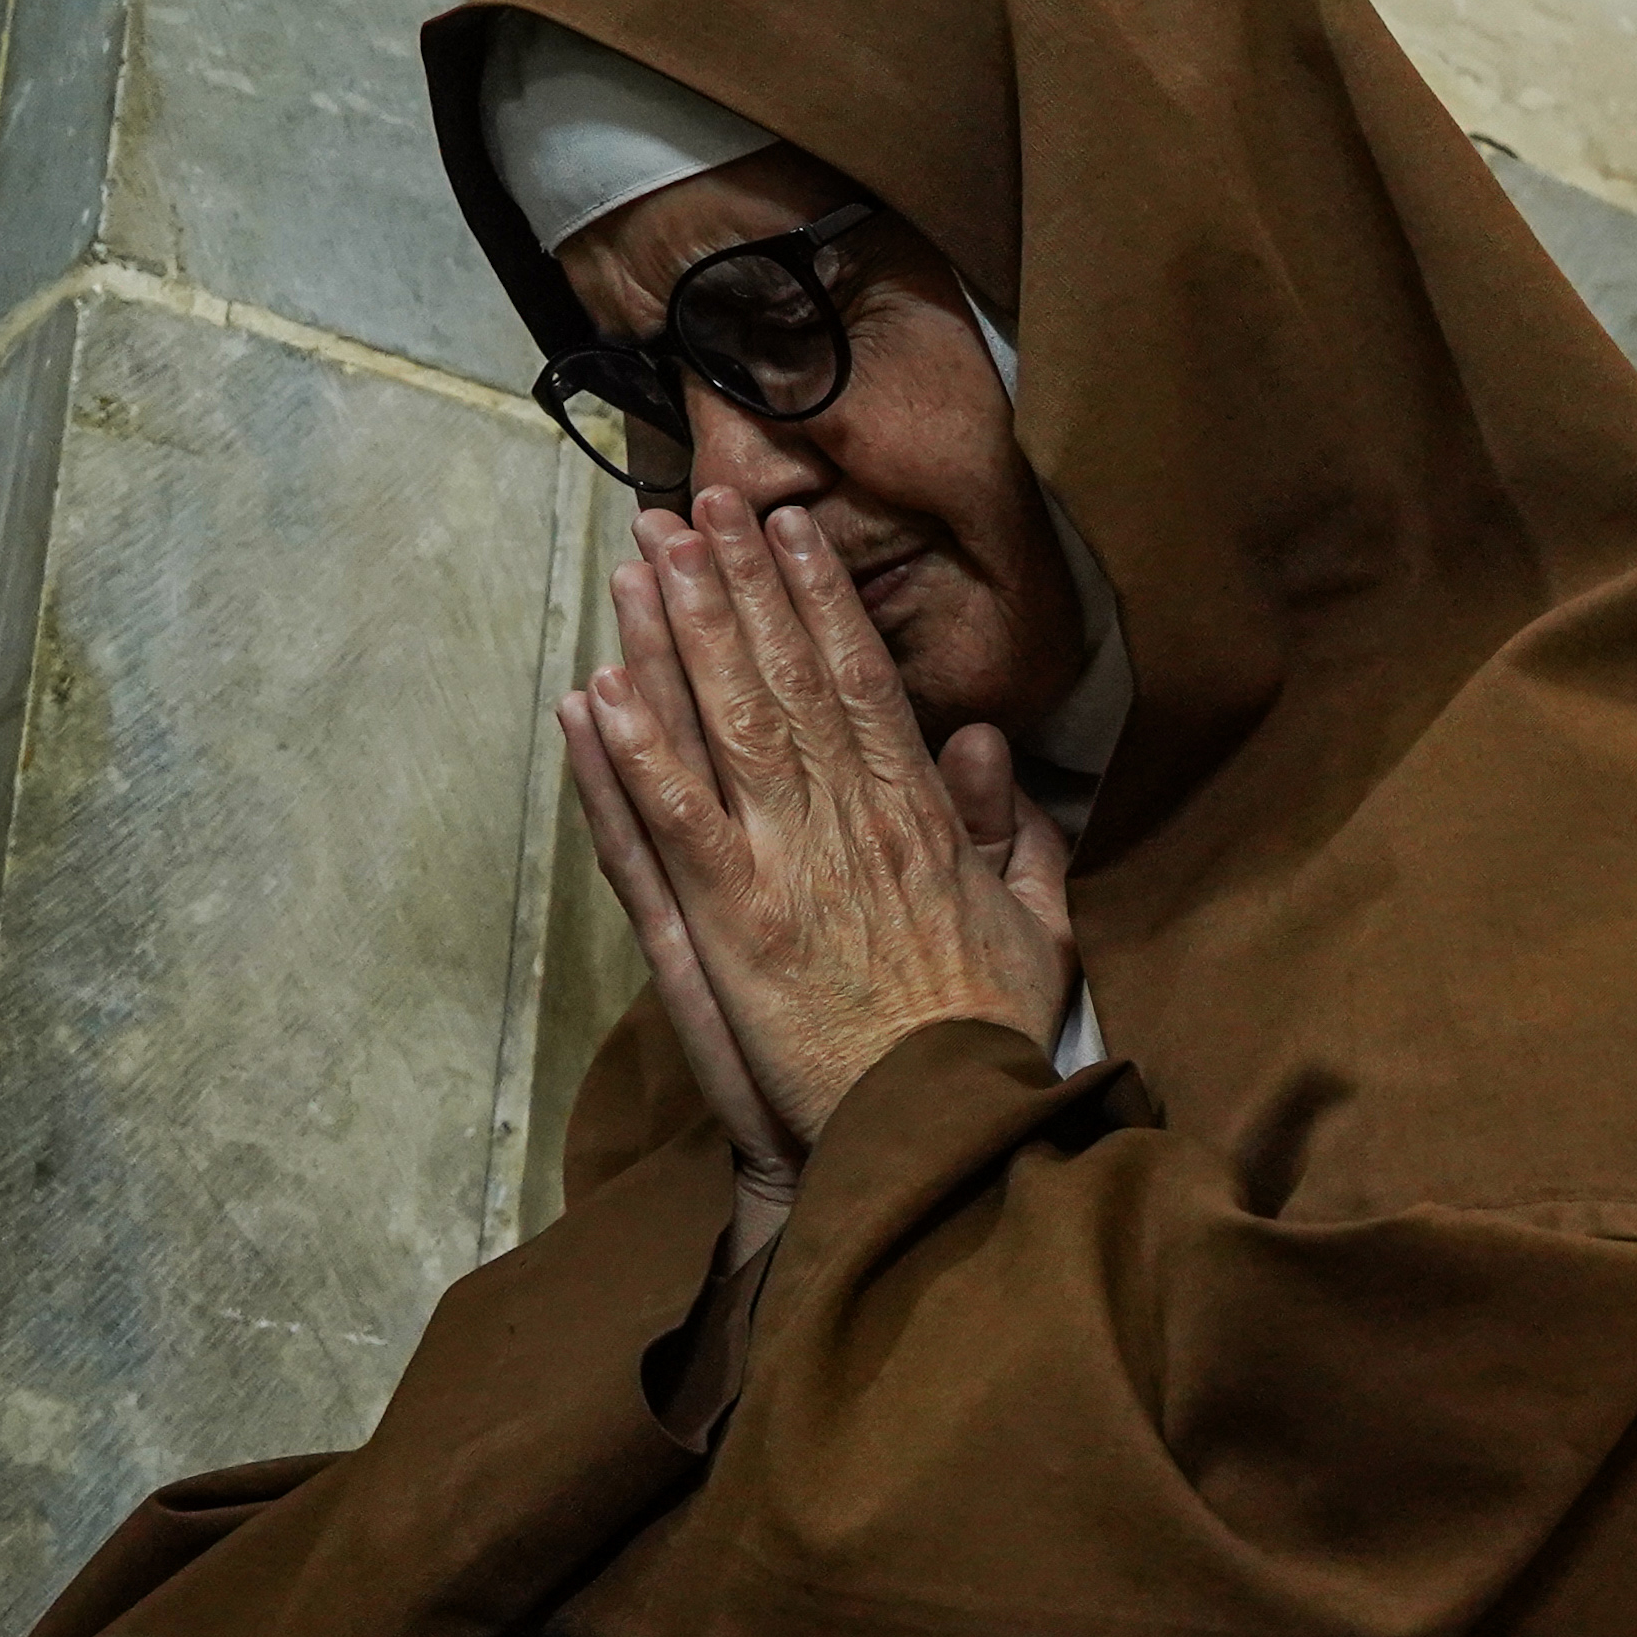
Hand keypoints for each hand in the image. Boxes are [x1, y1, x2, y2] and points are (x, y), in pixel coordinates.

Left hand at [557, 487, 1073, 1252]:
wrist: (942, 1133)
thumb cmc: (988, 1041)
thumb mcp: (1039, 925)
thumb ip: (1010, 830)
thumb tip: (980, 741)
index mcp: (920, 820)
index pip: (862, 682)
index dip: (819, 598)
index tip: (790, 528)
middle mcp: (847, 826)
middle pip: (780, 679)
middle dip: (737, 584)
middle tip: (697, 504)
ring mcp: (782, 872)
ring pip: (721, 726)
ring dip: (677, 635)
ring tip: (642, 559)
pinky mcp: (729, 927)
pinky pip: (671, 823)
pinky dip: (631, 754)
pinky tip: (597, 689)